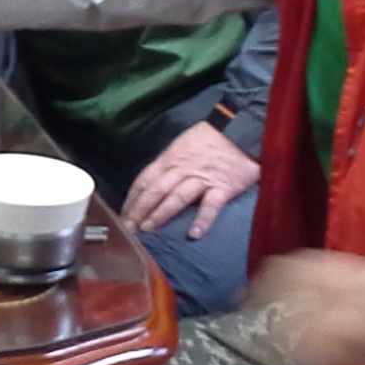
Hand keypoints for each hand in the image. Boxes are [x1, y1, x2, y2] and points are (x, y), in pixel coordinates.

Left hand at [125, 122, 259, 237]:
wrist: (241, 129)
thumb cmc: (209, 138)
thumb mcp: (182, 144)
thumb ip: (169, 164)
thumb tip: (153, 183)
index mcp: (170, 158)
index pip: (145, 179)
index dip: (132, 198)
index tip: (124, 214)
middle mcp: (181, 169)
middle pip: (156, 190)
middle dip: (140, 209)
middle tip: (130, 228)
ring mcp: (202, 179)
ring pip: (177, 197)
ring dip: (161, 214)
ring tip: (149, 229)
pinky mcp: (223, 187)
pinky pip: (210, 205)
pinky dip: (202, 219)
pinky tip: (194, 234)